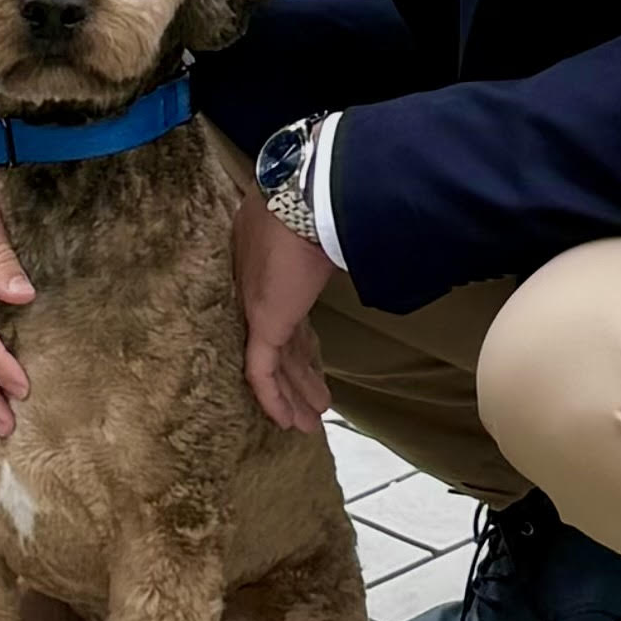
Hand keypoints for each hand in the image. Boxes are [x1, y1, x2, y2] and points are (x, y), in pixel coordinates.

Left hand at [234, 182, 336, 435]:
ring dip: (294, 395)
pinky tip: (287, 422)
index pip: (284, 313)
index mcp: (269, 262)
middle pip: (283, 342)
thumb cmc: (322, 201)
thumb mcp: (327, 222)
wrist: (304, 198)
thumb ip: (335, 240)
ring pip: (274, 364)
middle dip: (300, 376)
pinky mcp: (262, 324)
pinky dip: (274, 399)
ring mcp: (256, 306)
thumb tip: (364, 240)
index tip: (312, 363)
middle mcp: (257, 287)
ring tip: (310, 422)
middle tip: (315, 402)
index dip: (300, 343)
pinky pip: (262, 372)